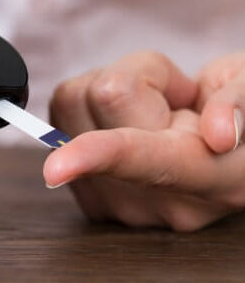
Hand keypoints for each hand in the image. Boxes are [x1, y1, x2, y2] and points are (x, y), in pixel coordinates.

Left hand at [44, 50, 244, 231]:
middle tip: (171, 97)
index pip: (151, 161)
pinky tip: (126, 124)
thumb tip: (219, 134)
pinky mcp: (89, 196)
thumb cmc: (240, 109)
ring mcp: (120, 205)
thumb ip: (240, 102)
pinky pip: (59, 119)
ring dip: (109, 91)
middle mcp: (161, 201)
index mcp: (215, 177)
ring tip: (150, 110)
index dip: (103, 156)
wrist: (225, 147)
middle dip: (136, 76)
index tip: (56, 169)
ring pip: (71, 104)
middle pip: (101, 99)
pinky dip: (89, 109)